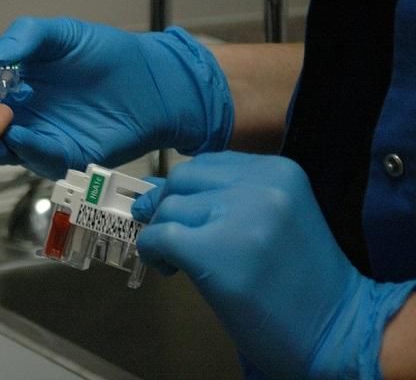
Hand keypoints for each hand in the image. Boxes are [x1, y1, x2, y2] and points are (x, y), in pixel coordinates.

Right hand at [0, 16, 233, 178]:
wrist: (150, 84)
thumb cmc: (107, 56)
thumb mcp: (63, 34)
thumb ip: (26, 36)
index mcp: (9, 84)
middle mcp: (19, 114)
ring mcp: (38, 138)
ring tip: (4, 123)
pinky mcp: (62, 157)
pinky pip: (35, 160)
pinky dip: (26, 150)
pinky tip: (25, 135)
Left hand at [131, 152, 414, 378]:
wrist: (336, 327)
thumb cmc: (303, 279)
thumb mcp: (276, 216)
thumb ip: (229, 197)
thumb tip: (160, 191)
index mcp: (279, 170)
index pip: (209, 162)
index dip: (186, 187)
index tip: (180, 211)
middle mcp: (261, 184)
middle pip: (183, 177)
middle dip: (166, 204)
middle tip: (166, 234)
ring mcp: (240, 216)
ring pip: (169, 207)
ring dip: (159, 232)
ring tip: (172, 259)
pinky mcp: (216, 252)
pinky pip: (160, 237)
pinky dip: (152, 251)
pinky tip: (167, 267)